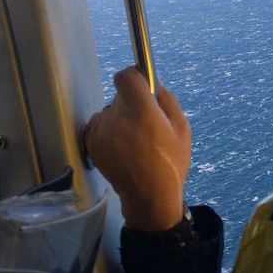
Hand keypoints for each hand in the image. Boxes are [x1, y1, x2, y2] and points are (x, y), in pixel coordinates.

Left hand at [85, 66, 190, 231]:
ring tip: (136, 142)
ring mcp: (101, 130)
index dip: (136, 77)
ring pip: (111, 111)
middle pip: (121, 95)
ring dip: (121, 118)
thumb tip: (153, 84)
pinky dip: (111, 131)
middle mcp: (117, 117)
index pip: (126, 76)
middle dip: (133, 103)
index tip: (144, 86)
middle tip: (148, 123)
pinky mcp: (90, 141)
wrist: (148, 196)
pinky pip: (102, 125)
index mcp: (142, 112)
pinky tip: (124, 149)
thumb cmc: (170, 163)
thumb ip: (167, 101)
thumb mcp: (182, 129)